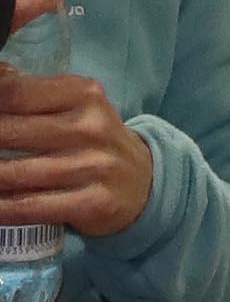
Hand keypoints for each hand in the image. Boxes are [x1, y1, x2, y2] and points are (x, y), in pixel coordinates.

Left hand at [0, 69, 152, 237]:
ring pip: (13, 173)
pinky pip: (29, 207)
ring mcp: (94, 166)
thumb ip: (30, 93)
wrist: (144, 182)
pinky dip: (0, 208)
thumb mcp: (74, 106)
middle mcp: (91, 127)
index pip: (13, 92)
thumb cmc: (92, 140)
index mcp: (84, 94)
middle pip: (8, 132)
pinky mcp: (93, 202)